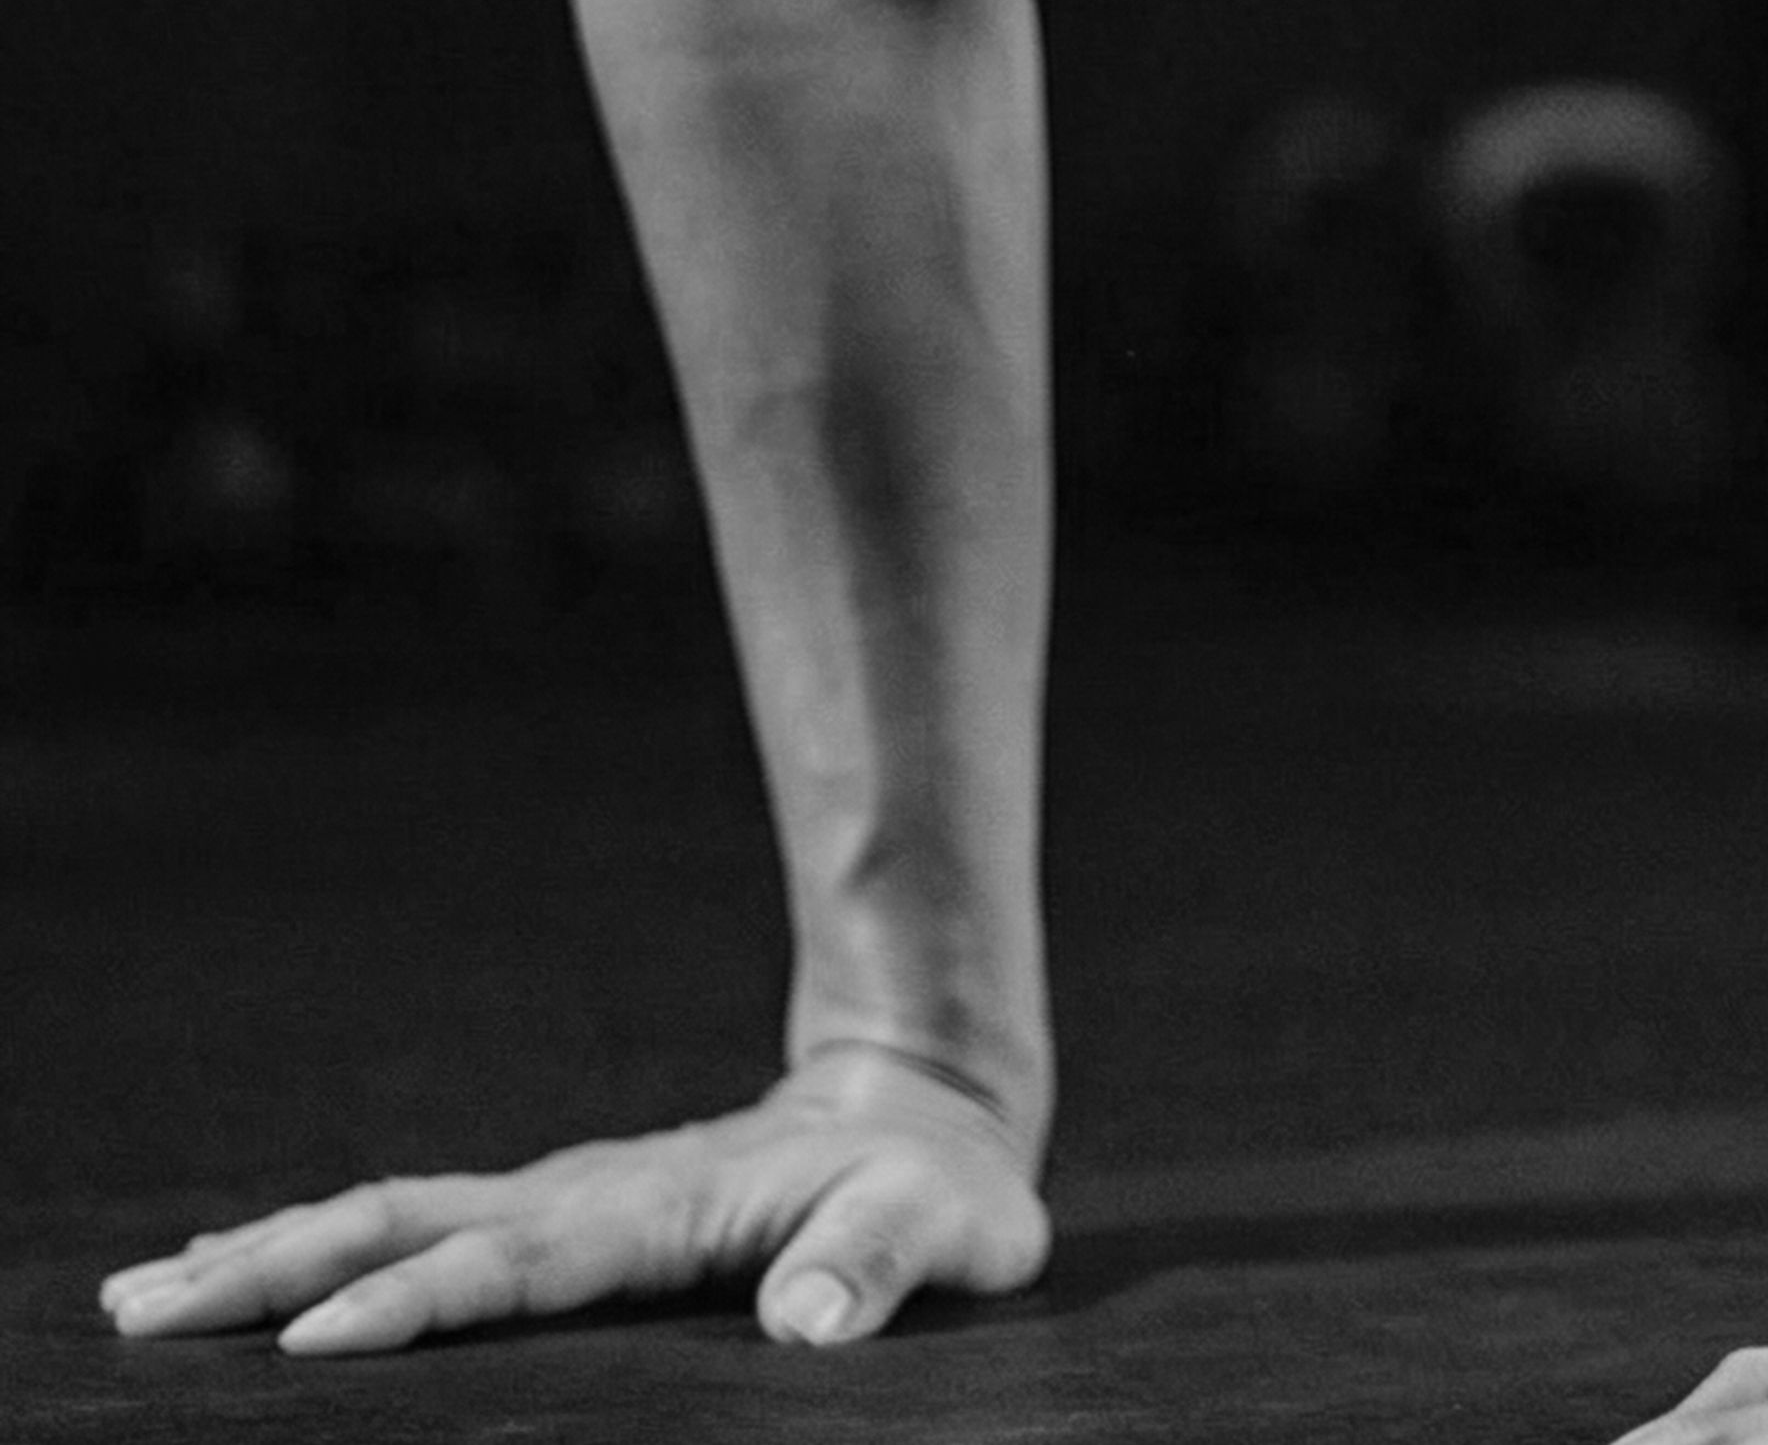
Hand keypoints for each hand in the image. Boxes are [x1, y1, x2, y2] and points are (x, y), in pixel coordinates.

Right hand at [95, 1045, 1049, 1356]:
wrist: (922, 1106)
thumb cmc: (936, 1188)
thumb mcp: (943, 1229)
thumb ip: (879, 1267)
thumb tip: (812, 1326)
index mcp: (656, 1208)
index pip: (514, 1261)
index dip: (417, 1303)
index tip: (309, 1345)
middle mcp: (586, 1193)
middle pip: (408, 1224)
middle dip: (276, 1267)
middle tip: (143, 1310)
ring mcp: (562, 1197)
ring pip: (393, 1217)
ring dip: (271, 1251)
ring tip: (139, 1296)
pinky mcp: (555, 1215)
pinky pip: (418, 1229)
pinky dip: (321, 1249)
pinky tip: (244, 1276)